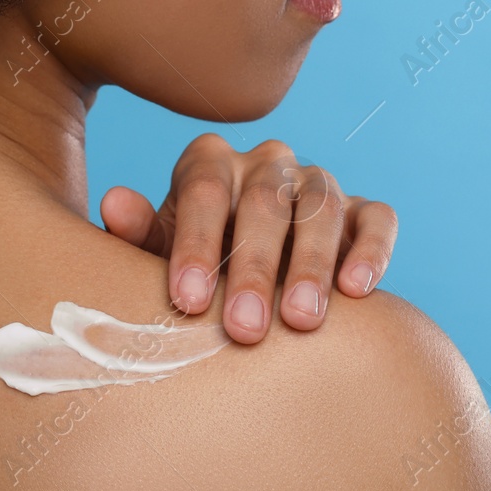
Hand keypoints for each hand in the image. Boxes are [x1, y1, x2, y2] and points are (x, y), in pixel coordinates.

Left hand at [100, 133, 396, 343]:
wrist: (252, 280)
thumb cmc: (196, 266)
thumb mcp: (160, 253)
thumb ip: (139, 233)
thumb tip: (114, 204)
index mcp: (209, 162)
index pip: (203, 191)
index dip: (195, 245)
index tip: (187, 302)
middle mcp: (266, 162)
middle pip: (263, 203)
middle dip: (252, 268)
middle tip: (244, 328)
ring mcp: (317, 182)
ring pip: (320, 209)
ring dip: (311, 265)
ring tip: (300, 321)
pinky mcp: (363, 210)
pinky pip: (376, 219)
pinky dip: (371, 251)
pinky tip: (357, 292)